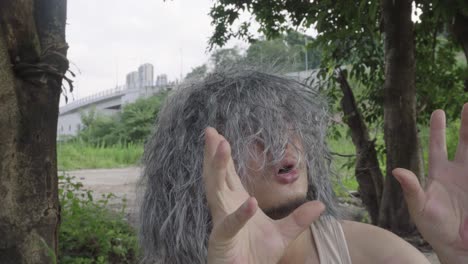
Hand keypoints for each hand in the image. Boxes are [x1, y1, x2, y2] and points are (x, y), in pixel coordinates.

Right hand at [203, 127, 323, 263]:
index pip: (228, 173)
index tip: (218, 134)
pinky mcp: (223, 240)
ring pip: (216, 191)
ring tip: (222, 146)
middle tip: (210, 130)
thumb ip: (298, 219)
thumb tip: (321, 204)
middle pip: (216, 175)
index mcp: (237, 202)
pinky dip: (240, 214)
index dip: (222, 154)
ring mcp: (222, 222)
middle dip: (213, 153)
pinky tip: (251, 202)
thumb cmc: (257, 257)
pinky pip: (231, 224)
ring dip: (218, 168)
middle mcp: (225, 208)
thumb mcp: (282, 235)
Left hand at [393, 105, 467, 263]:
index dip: (438, 130)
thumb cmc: (434, 227)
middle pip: (465, 142)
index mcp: (439, 173)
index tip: (439, 111)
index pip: (437, 146)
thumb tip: (397, 170)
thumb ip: (411, 189)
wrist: (457, 245)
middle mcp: (458, 172)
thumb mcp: (420, 207)